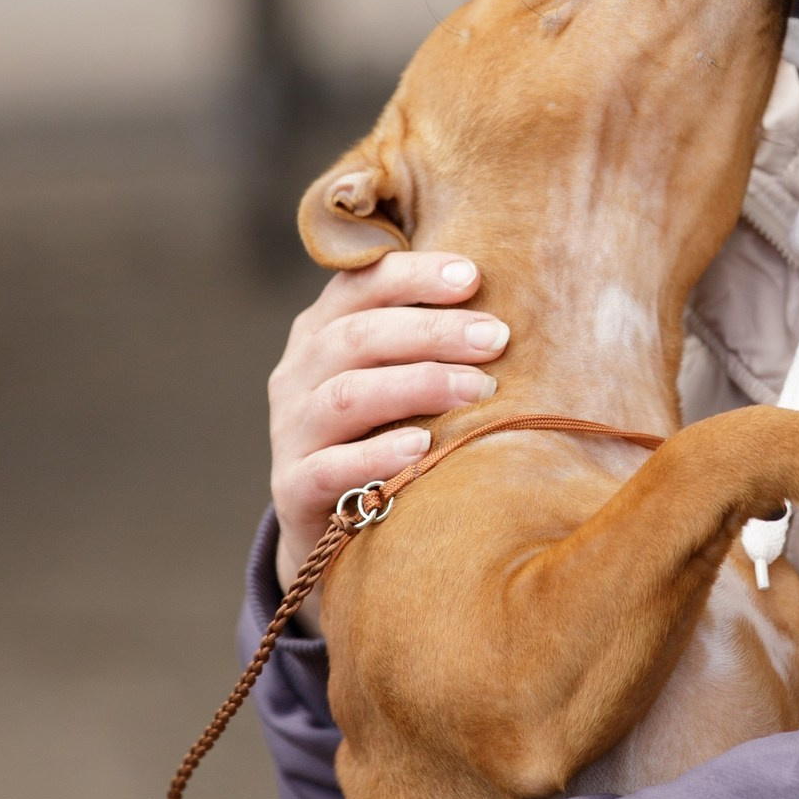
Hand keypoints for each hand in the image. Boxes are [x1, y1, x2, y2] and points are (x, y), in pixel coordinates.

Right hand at [267, 253, 508, 627]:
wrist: (330, 523)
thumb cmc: (384, 430)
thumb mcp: (395, 374)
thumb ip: (428, 339)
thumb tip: (506, 313)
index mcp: (321, 331)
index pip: (361, 285)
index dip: (415, 275)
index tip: (473, 276)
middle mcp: (298, 374)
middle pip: (358, 336)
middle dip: (432, 331)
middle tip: (496, 339)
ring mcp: (292, 431)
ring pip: (345, 396)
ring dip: (416, 386)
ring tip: (477, 389)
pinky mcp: (293, 490)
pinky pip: (329, 468)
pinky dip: (376, 455)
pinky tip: (422, 448)